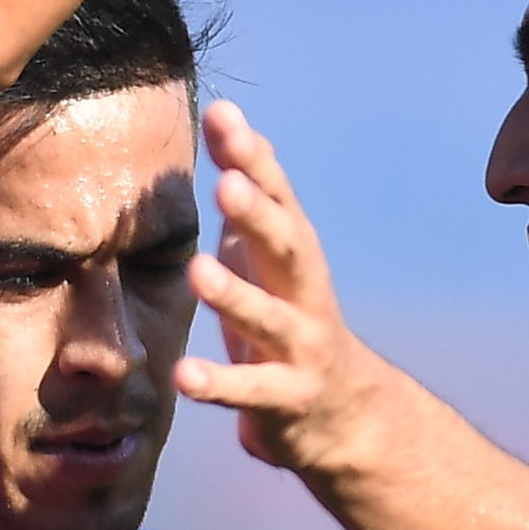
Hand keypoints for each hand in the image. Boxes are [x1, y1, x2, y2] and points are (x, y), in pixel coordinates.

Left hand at [175, 103, 402, 480]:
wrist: (345, 413)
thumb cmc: (291, 322)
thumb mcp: (267, 258)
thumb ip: (247, 197)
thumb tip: (225, 122)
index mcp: (293, 255)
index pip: (277, 196)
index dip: (252, 157)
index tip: (222, 116)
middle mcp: (305, 293)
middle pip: (287, 246)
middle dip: (261, 214)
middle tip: (229, 183)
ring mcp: (301, 346)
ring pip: (269, 318)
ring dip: (235, 294)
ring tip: (198, 270)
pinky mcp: (288, 398)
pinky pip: (251, 392)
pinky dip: (218, 385)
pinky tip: (184, 376)